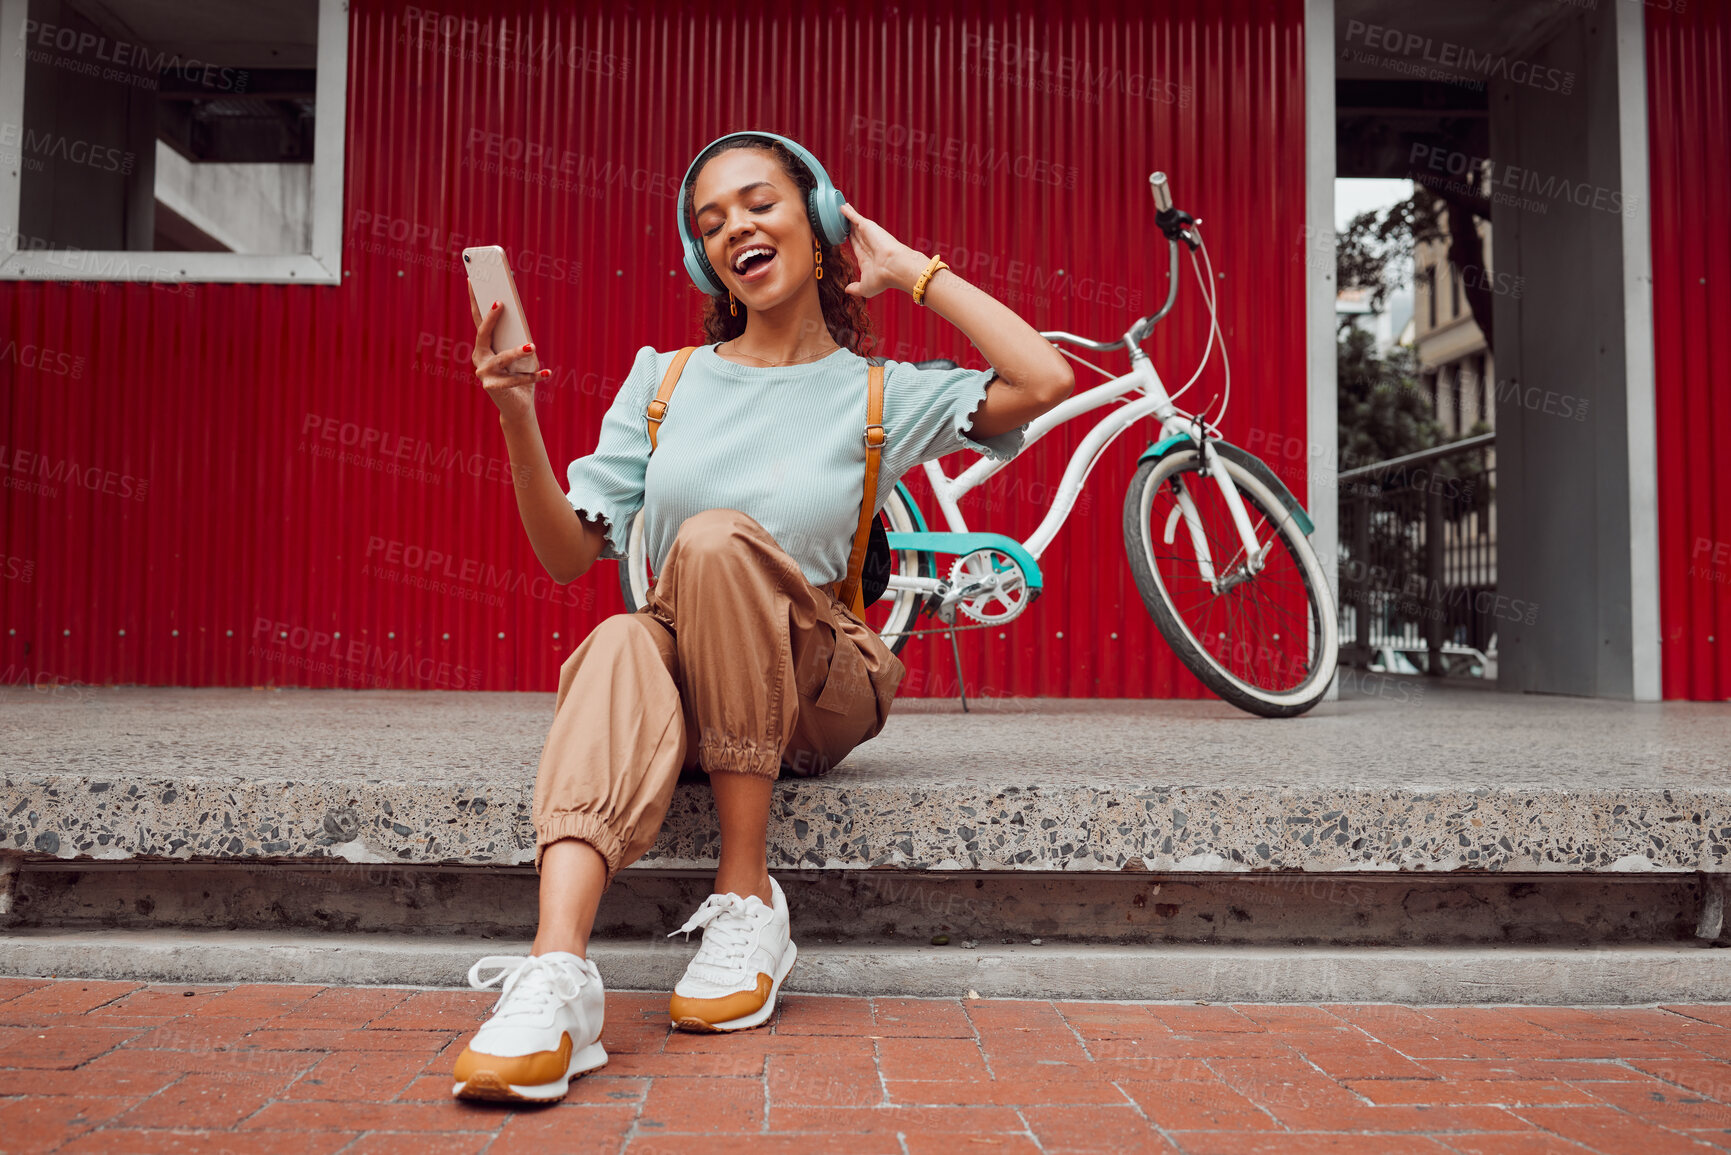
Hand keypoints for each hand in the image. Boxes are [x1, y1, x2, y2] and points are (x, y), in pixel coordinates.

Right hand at [468, 281, 548, 417]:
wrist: (517, 407)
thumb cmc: (519, 375)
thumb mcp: (521, 355)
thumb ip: (518, 340)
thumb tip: (521, 325)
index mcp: (483, 347)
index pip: (478, 320)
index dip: (474, 301)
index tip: (473, 281)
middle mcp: (479, 358)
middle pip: (483, 334)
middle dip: (491, 318)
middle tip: (500, 303)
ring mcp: (484, 374)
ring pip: (501, 358)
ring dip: (516, 352)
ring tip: (532, 346)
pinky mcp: (494, 388)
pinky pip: (516, 379)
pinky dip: (533, 376)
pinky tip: (547, 372)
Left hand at [839, 203, 927, 299]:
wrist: (894, 267)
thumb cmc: (883, 279)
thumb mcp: (865, 287)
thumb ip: (855, 288)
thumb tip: (847, 289)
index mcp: (867, 258)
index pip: (856, 246)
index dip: (849, 240)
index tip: (844, 235)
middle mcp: (868, 245)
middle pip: (855, 233)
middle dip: (849, 226)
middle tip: (841, 219)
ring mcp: (868, 235)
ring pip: (854, 223)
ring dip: (847, 216)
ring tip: (839, 208)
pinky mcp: (868, 227)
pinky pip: (854, 217)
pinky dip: (848, 212)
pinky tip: (841, 206)